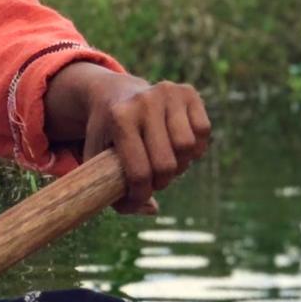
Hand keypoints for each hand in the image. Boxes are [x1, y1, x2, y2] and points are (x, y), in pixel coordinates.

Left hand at [57, 66, 212, 214]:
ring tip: (164, 162)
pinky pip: (203, 130)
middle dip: (160, 182)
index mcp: (119, 118)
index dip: (140, 194)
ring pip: (188, 148)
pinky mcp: (188, 91)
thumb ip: (113, 190)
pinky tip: (178, 147)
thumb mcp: (97, 159)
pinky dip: (195, 147)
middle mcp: (145, 101)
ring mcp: (168, 92)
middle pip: (166, 164)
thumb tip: (152, 210)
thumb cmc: (106, 134)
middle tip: (152, 180)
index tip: (137, 196)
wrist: (114, 93)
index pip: (139, 172)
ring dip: (179, 165)